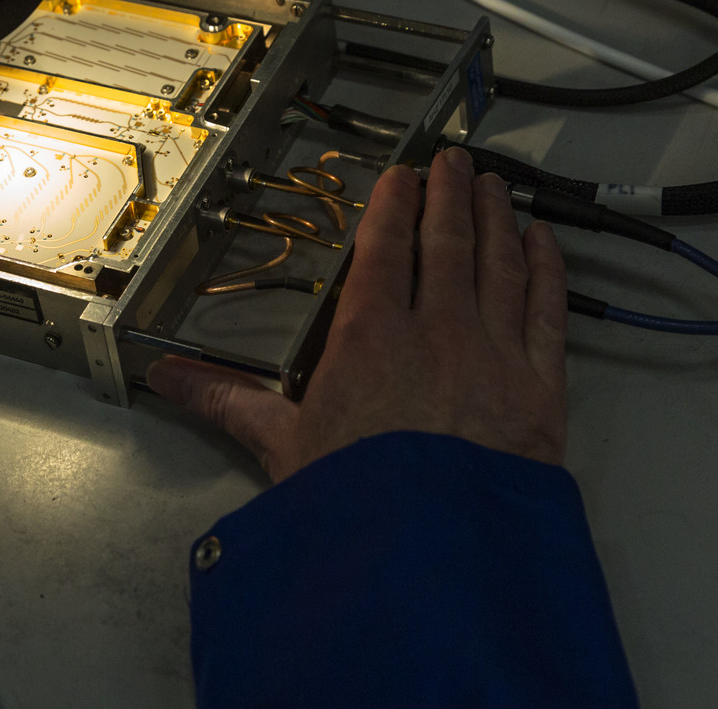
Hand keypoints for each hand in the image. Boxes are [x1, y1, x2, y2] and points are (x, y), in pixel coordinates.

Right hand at [147, 147, 567, 481]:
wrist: (433, 554)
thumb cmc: (358, 504)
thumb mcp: (283, 446)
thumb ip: (229, 402)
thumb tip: (169, 381)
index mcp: (373, 335)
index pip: (386, 250)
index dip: (394, 206)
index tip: (402, 177)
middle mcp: (439, 330)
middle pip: (448, 242)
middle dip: (450, 195)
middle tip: (454, 163)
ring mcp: (495, 355)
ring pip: (501, 264)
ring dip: (497, 218)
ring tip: (496, 187)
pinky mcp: (542, 389)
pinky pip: (549, 312)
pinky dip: (549, 270)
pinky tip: (544, 244)